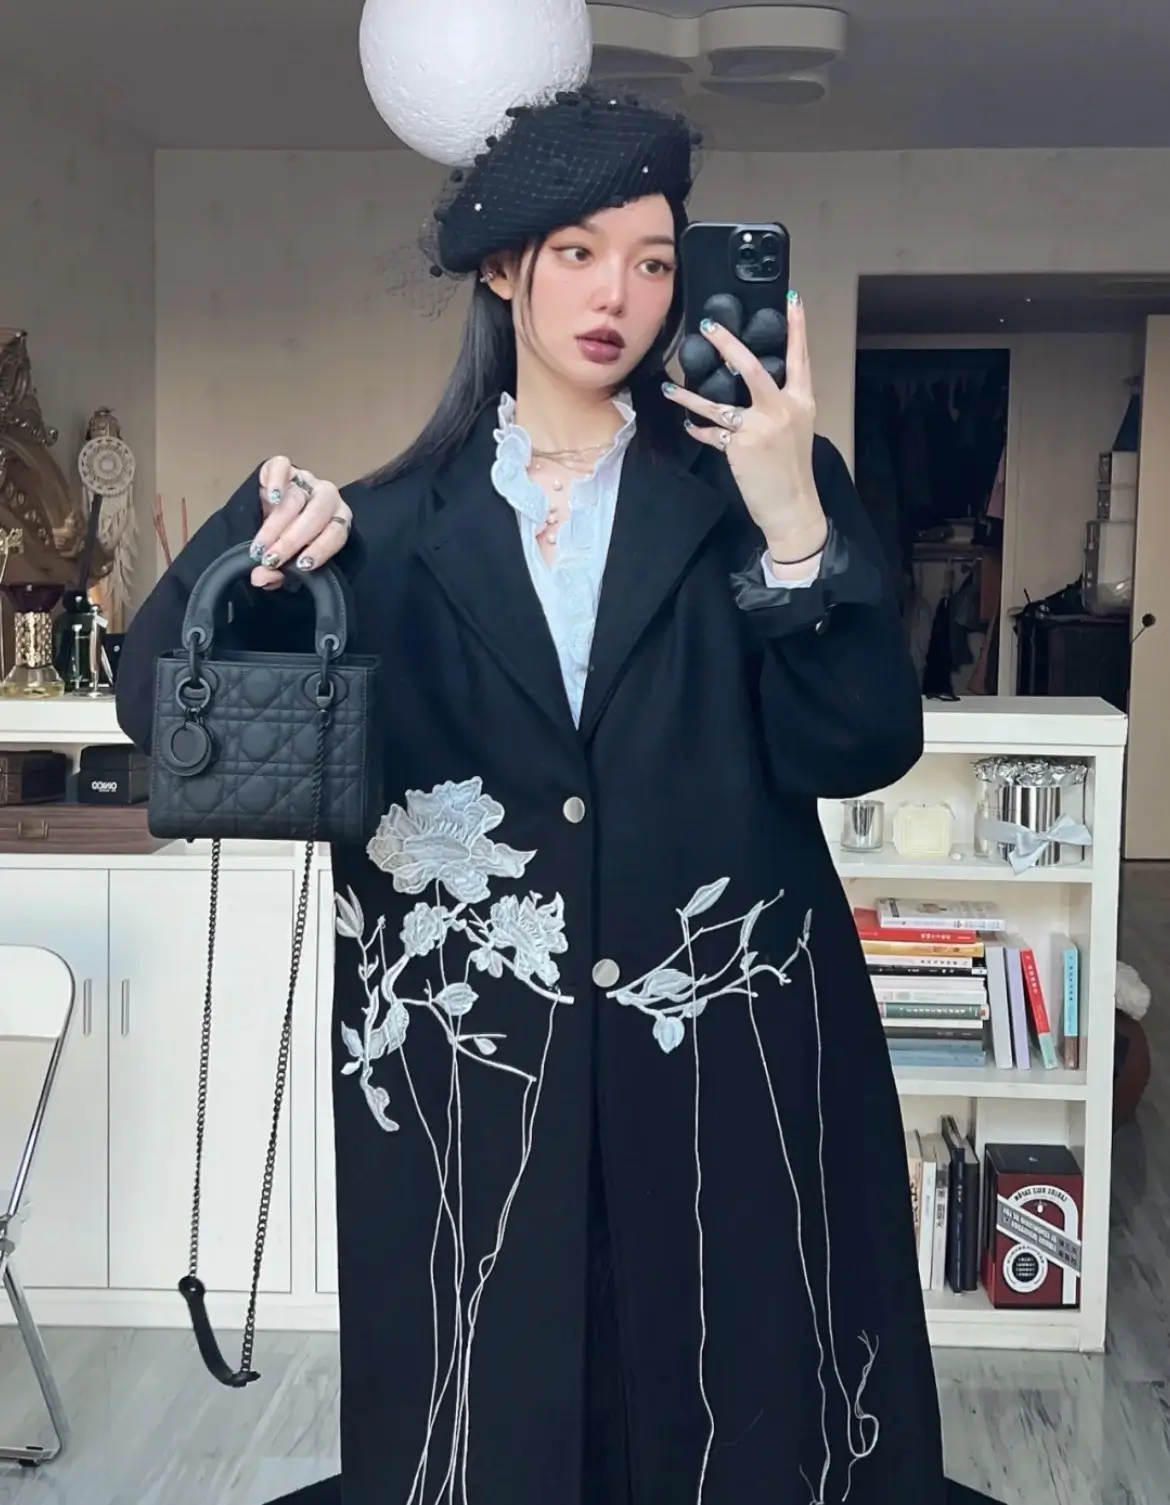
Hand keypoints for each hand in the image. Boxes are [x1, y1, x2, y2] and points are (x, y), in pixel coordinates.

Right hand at [248, 456, 353, 589]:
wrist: (270, 515)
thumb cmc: (286, 542)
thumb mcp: (285, 563)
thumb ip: (278, 573)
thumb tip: (260, 578)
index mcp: (337, 521)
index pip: (337, 533)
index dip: (321, 549)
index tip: (300, 566)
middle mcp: (326, 498)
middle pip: (316, 515)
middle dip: (292, 541)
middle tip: (270, 560)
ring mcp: (306, 480)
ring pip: (296, 498)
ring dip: (275, 525)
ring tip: (259, 547)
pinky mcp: (285, 468)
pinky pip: (282, 466)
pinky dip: (276, 480)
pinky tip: (270, 498)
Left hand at [664, 296, 826, 567]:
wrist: (792, 505)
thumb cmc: (792, 469)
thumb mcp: (795, 430)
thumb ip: (776, 405)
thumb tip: (752, 387)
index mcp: (801, 401)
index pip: (800, 357)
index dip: (797, 327)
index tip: (792, 298)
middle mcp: (782, 409)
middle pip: (750, 366)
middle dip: (726, 343)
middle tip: (707, 326)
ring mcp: (760, 426)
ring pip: (718, 401)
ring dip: (690, 395)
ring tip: (671, 387)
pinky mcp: (740, 445)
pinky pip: (712, 432)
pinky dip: (699, 430)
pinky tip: (688, 425)